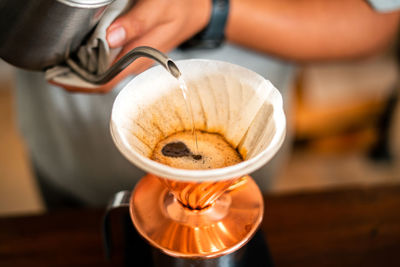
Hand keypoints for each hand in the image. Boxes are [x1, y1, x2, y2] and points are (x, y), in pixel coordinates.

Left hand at [60, 0, 210, 92]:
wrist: (200, 11)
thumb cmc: (181, 7)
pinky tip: (85, 50)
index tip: (59, 77)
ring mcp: (136, 59)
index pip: (106, 82)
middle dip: (76, 77)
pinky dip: (95, 59)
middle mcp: (137, 63)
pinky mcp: (136, 52)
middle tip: (55, 67)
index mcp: (141, 57)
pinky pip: (112, 62)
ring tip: (64, 60)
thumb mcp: (159, 8)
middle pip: (102, 80)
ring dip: (84, 69)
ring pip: (106, 72)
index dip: (80, 84)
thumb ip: (136, 24)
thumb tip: (109, 38)